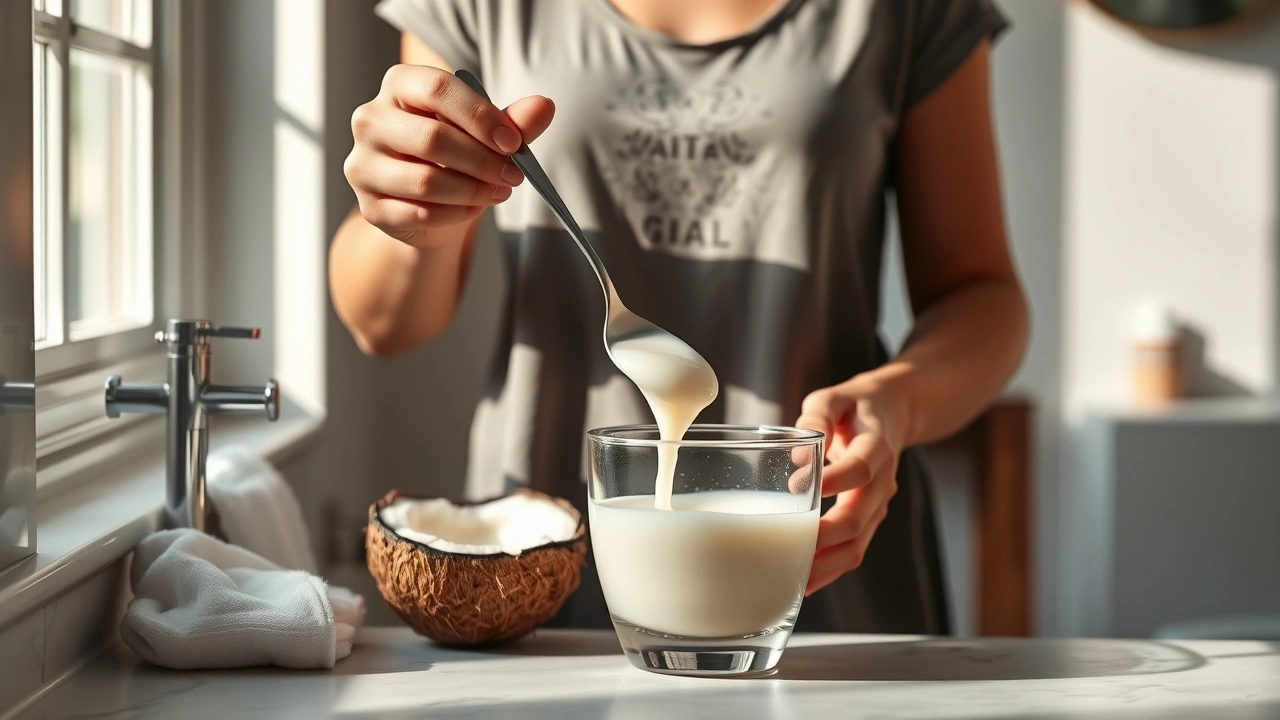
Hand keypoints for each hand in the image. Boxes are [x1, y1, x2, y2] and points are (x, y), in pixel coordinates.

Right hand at [345, 64, 554, 243]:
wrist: (427, 207)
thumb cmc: (454, 157)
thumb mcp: (486, 135)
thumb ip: (513, 121)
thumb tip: (544, 106)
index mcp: (399, 86)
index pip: (437, 88)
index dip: (480, 116)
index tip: (512, 142)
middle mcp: (370, 121)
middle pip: (432, 138)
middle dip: (483, 161)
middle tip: (514, 174)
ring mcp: (363, 165)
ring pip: (426, 182)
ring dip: (473, 191)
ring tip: (498, 191)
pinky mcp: (370, 207)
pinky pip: (420, 214)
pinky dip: (456, 214)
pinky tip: (472, 208)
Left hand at [795, 374, 909, 594]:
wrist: (892, 415)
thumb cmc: (854, 406)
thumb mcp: (833, 397)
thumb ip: (817, 417)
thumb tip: (798, 455)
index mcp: (877, 445)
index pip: (861, 469)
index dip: (835, 481)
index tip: (799, 489)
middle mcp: (883, 480)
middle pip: (859, 517)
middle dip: (824, 537)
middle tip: (786, 547)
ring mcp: (878, 503)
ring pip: (858, 543)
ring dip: (826, 564)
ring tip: (792, 579)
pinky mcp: (869, 518)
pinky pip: (854, 549)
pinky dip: (830, 568)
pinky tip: (804, 583)